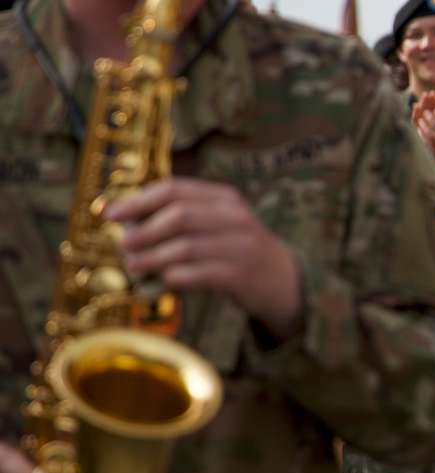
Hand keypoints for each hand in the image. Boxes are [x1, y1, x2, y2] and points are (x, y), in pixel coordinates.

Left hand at [107, 178, 304, 340]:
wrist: (285, 281)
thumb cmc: (238, 252)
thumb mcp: (219, 225)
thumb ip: (183, 219)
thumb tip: (128, 224)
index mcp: (225, 198)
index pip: (175, 189)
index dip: (138, 200)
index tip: (111, 214)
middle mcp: (235, 218)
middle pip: (180, 215)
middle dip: (145, 230)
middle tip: (124, 244)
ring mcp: (241, 246)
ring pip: (187, 246)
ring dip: (153, 257)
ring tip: (133, 266)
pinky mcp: (242, 275)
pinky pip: (200, 274)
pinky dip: (175, 277)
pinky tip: (162, 282)